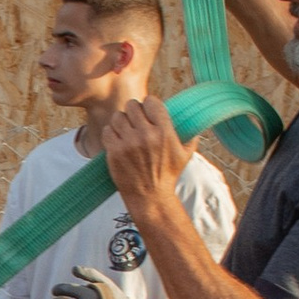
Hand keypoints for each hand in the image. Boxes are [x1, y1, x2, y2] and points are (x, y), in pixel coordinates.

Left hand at [97, 97, 189, 224]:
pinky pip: (107, 130)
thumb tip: (191, 117)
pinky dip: (111, 134)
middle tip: (134, 121)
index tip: (147, 112)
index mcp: (164, 132)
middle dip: (133, 112)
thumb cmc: (168, 175)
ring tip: (125, 131)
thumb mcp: (185, 155)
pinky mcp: (114, 152)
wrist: (150, 197)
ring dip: (121, 122)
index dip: (148, 105)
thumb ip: (189, 135)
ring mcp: (129, 143)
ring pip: (118, 116)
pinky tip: (117, 140)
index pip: (151, 101)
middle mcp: (147, 135)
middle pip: (132, 106)